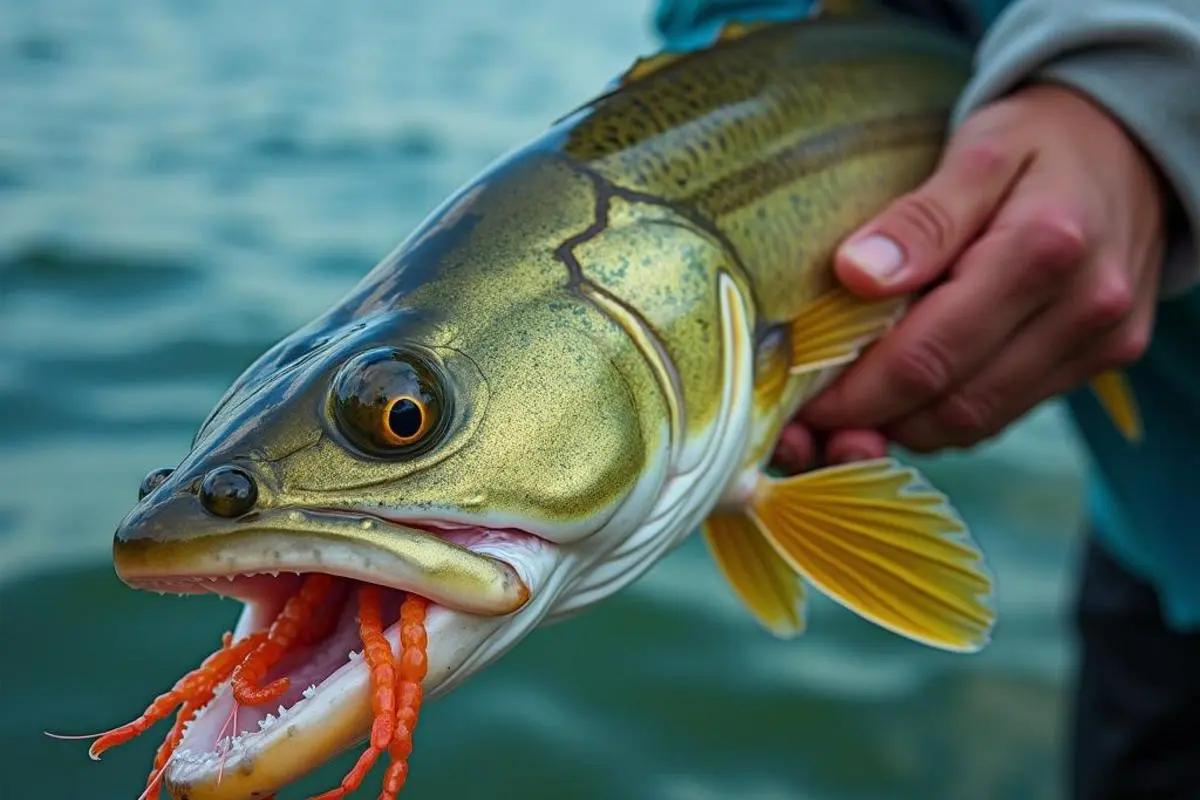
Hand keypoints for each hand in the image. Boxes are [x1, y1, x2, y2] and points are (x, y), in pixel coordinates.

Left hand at [795, 82, 1165, 452]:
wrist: (1137, 142)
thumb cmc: (1041, 139)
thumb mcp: (977, 150)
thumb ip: (920, 217)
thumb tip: (856, 274)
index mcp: (1041, 248)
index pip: (927, 355)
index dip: (855, 394)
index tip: (801, 403)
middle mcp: (1081, 307)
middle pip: (952, 404)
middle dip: (873, 422)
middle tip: (813, 424)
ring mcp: (1100, 341)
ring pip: (979, 422)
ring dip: (907, 428)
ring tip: (852, 416)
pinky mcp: (1105, 358)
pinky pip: (1008, 411)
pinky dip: (949, 415)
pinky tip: (909, 398)